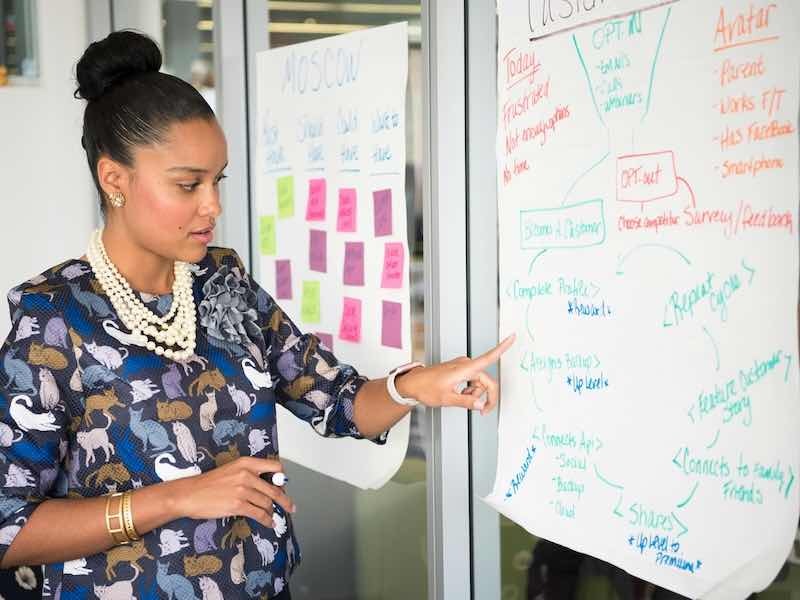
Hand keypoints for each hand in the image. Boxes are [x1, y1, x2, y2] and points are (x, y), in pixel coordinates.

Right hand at [171, 457, 294, 528]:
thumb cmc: (208, 484)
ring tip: (273, 517)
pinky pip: (259, 514)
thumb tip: (266, 486)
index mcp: (246, 463)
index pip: (275, 467)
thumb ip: (249, 474)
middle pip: (275, 488)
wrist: (189, 494)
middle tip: (291, 507)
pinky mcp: (238, 505)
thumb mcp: (231, 470)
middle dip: (284, 500)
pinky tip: (269, 523)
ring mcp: (243, 490)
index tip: (284, 486)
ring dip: (272, 512)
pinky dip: (267, 520)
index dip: (282, 478)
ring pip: (267, 503)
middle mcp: (247, 474)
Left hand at [397, 334, 515, 415]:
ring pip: (479, 383)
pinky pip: (472, 381)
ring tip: (460, 399)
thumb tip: (481, 405)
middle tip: (482, 411)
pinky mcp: (459, 370)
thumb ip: (467, 402)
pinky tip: (459, 394)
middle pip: (487, 381)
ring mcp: (462, 367)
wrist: (413, 384)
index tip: (512, 337)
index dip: (502, 348)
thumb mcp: (447, 399)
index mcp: (464, 368)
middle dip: (486, 396)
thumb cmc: (426, 388)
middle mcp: (465, 365)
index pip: (488, 357)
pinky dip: (470, 390)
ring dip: (475, 394)